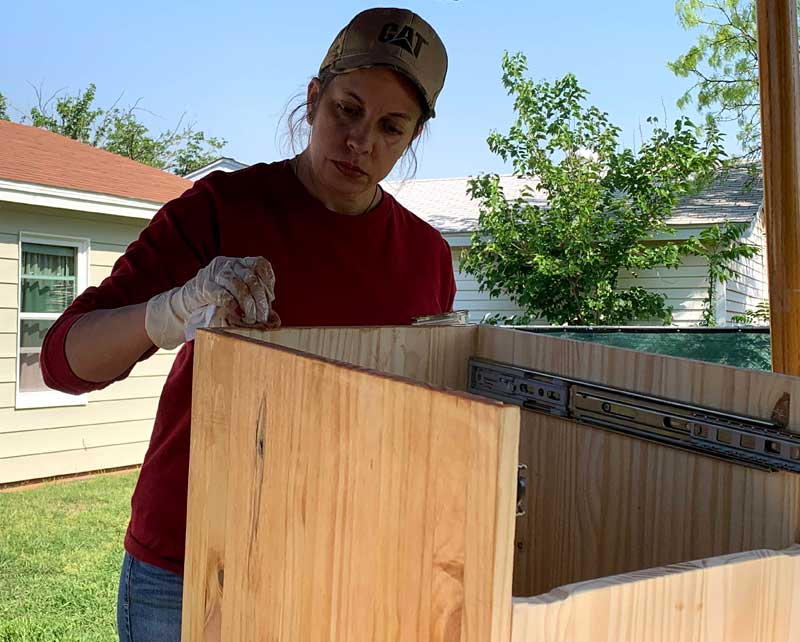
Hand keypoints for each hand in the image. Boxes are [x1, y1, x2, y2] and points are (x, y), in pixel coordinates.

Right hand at [144, 256, 278, 348]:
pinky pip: (221, 294)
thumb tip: (275, 320)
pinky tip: (237, 314)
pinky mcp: (204, 286)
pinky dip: (232, 305)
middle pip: (250, 277)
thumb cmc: (219, 301)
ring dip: (248, 303)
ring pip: (237, 284)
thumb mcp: (239, 298)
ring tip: (252, 318)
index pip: (259, 264)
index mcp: (240, 263)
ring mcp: (214, 273)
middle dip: (260, 298)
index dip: (268, 280)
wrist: (188, 303)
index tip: (271, 298)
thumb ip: (256, 305)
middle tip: (263, 316)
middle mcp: (228, 264)